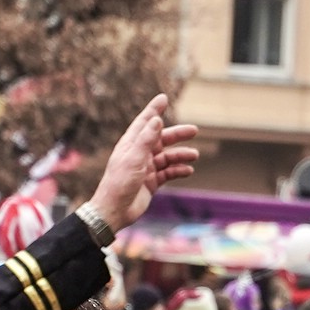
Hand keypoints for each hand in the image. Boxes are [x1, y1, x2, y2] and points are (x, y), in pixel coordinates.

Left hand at [85, 93, 201, 230]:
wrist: (114, 211)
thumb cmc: (119, 183)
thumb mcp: (134, 158)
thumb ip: (146, 139)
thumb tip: (157, 119)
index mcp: (131, 144)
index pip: (145, 122)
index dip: (154, 110)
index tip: (164, 98)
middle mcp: (139, 154)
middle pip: (161, 139)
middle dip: (177, 134)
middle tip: (194, 130)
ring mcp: (145, 168)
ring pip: (167, 157)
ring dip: (180, 155)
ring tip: (194, 155)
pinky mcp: (151, 182)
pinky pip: (168, 173)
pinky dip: (178, 170)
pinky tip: (188, 171)